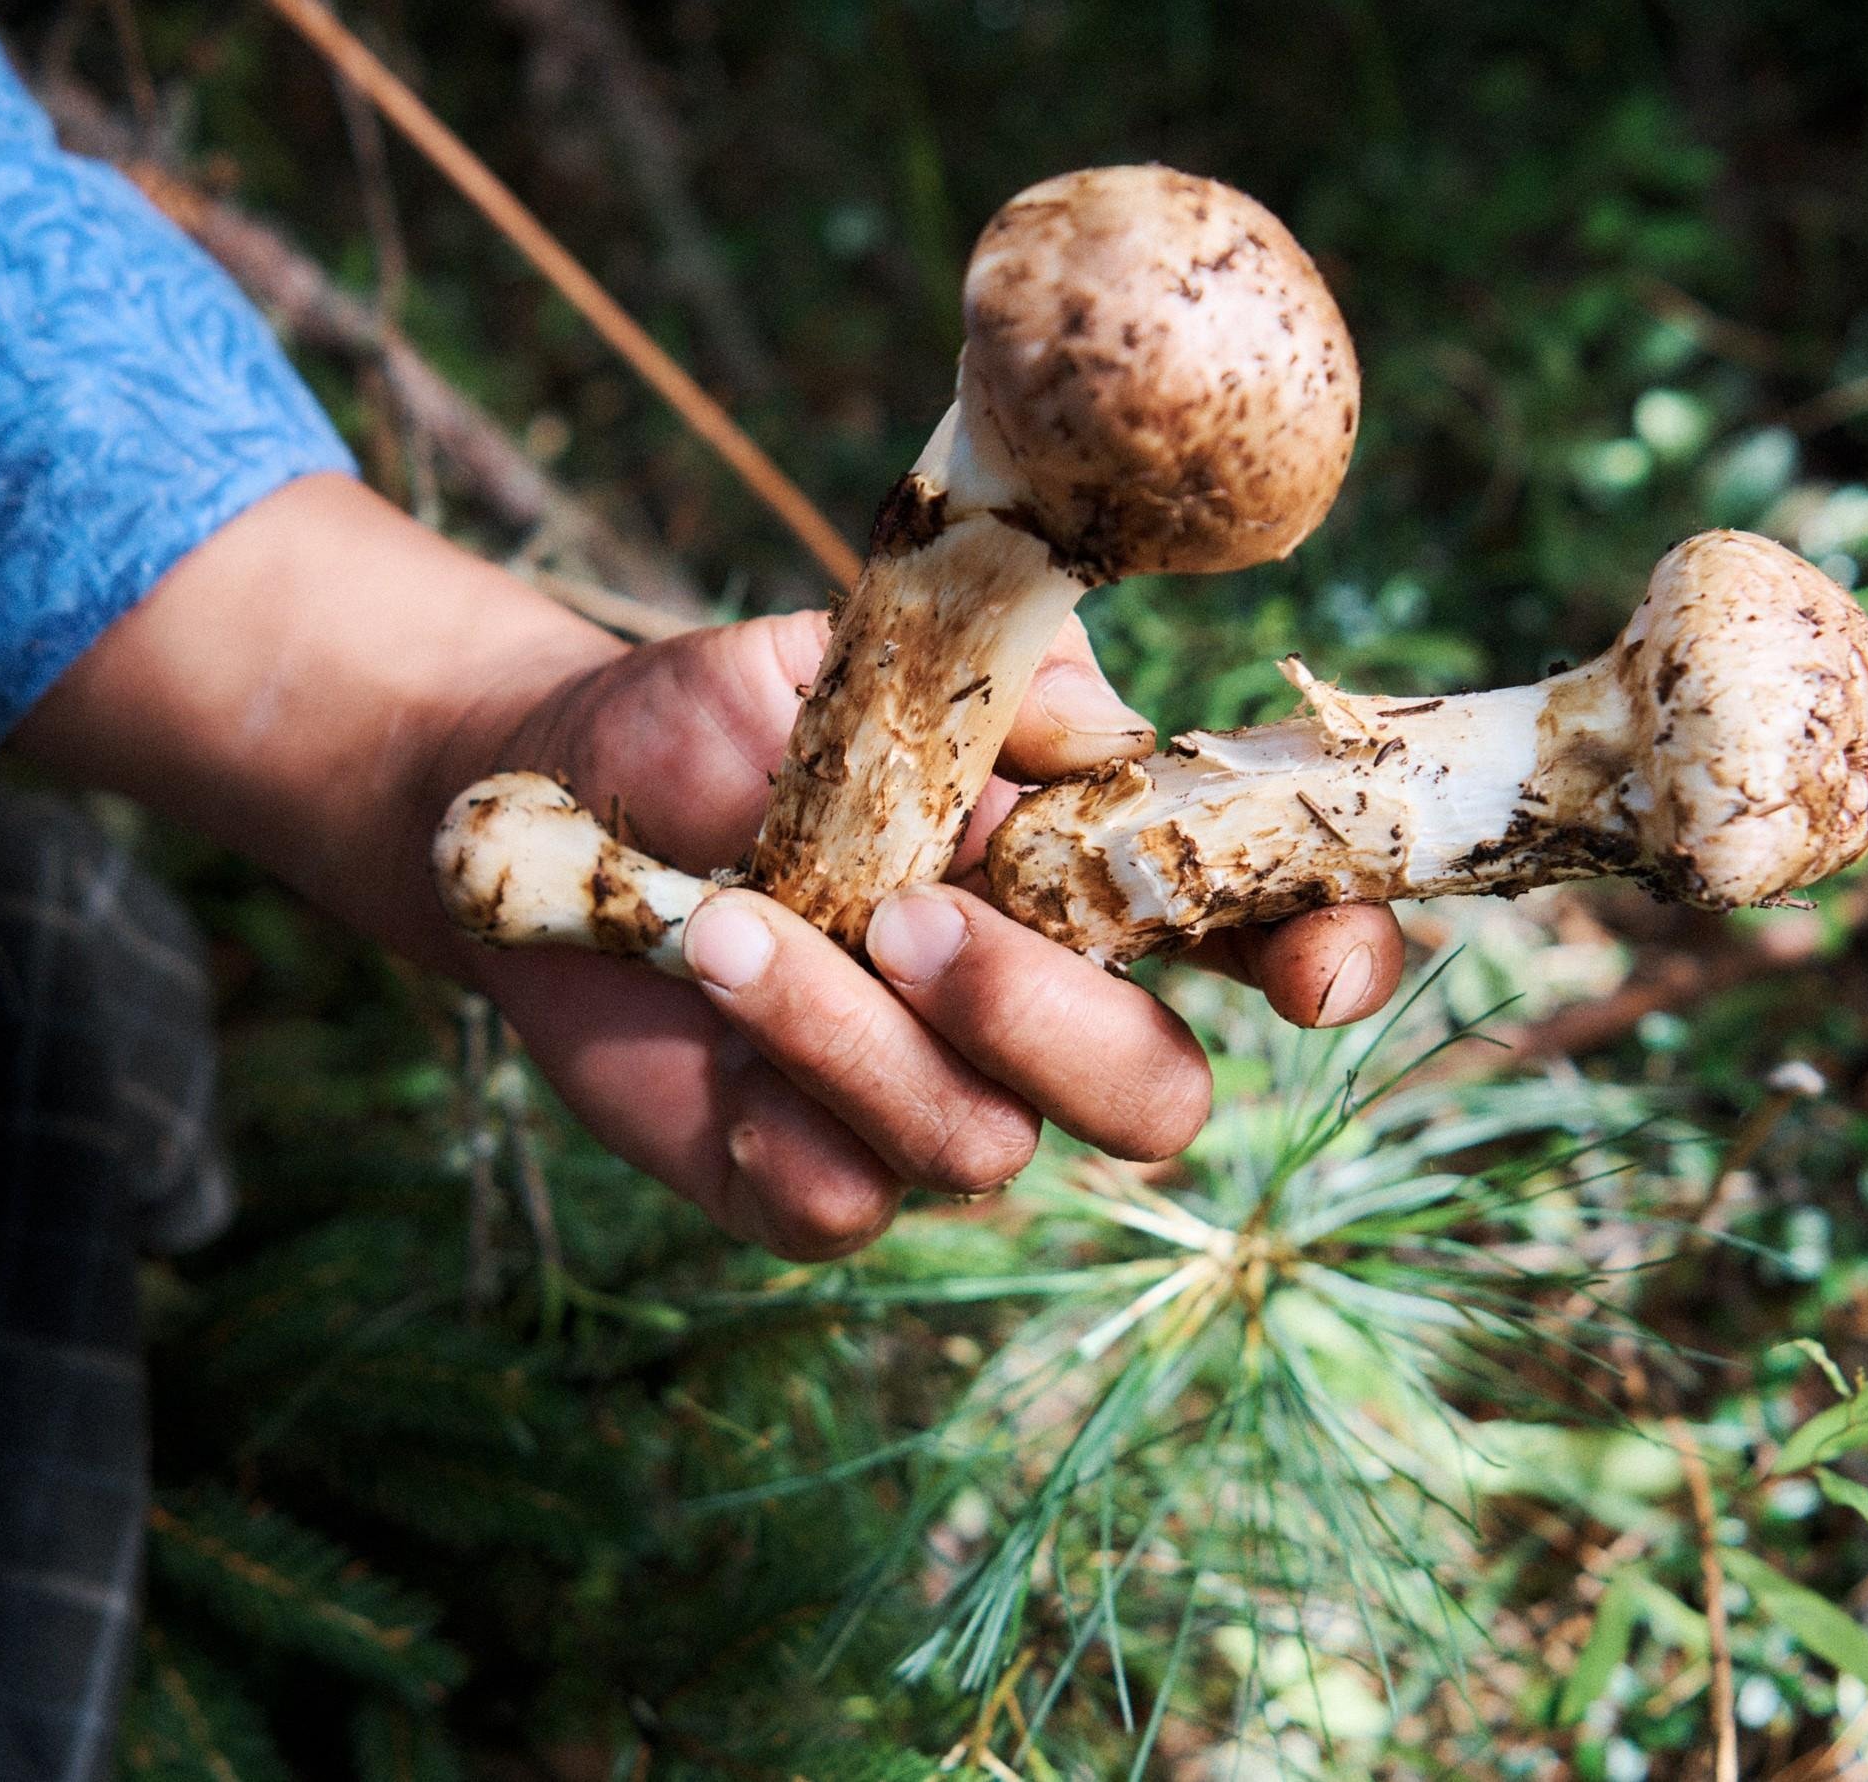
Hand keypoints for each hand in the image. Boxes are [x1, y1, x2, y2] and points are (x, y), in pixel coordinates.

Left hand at [460, 610, 1403, 1258]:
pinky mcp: (808, 1184)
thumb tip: (1113, 736)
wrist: (541, 800)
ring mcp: (926, 1109)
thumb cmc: (720, 723)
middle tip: (907, 918)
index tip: (1312, 974)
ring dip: (855, 1035)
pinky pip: (847, 1203)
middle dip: (1047, 1014)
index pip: (1262, 942)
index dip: (1326, 966)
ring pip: (984, 1143)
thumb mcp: (852, 664)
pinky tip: (703, 1016)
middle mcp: (1034, 1015)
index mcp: (1088, 884)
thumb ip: (997, 685)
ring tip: (726, 925)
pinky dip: (783, 1112)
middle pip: (1153, 1096)